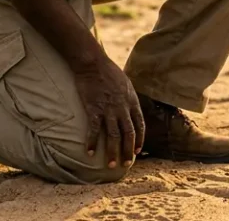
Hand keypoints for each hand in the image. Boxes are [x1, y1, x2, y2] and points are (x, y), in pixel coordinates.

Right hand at [73, 55, 143, 169]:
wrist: (93, 63)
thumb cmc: (109, 72)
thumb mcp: (126, 85)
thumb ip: (129, 99)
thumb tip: (130, 110)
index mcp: (132, 102)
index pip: (140, 125)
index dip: (139, 140)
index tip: (137, 152)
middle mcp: (123, 108)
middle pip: (128, 134)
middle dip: (128, 151)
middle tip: (126, 165)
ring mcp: (108, 109)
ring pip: (113, 136)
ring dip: (112, 152)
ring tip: (110, 165)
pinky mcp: (94, 109)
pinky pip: (94, 130)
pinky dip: (91, 143)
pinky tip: (89, 153)